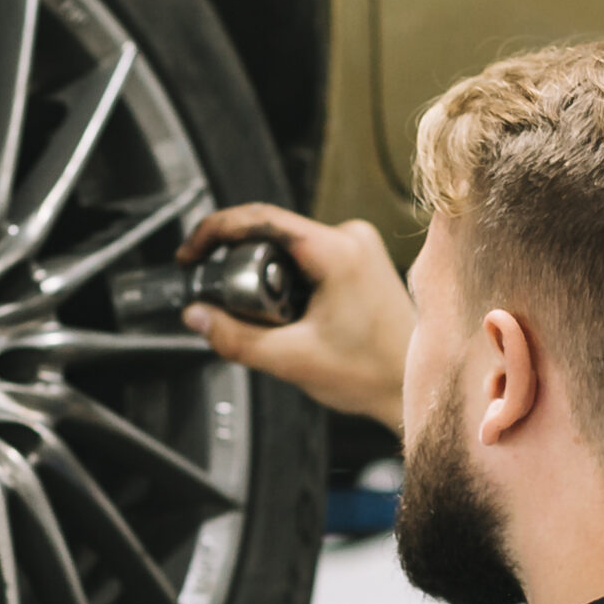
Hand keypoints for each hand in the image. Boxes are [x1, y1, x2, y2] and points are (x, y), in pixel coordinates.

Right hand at [176, 205, 411, 432]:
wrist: (411, 385)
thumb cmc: (371, 373)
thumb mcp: (290, 360)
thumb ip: (235, 338)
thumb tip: (197, 317)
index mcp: (337, 252)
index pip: (260, 219)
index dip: (215, 232)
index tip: (191, 253)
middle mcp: (350, 238)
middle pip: (269, 235)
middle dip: (242, 270)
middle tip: (234, 309)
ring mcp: (356, 247)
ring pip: (285, 250)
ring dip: (266, 280)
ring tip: (279, 324)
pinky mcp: (357, 260)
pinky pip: (304, 259)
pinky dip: (286, 283)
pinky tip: (295, 317)